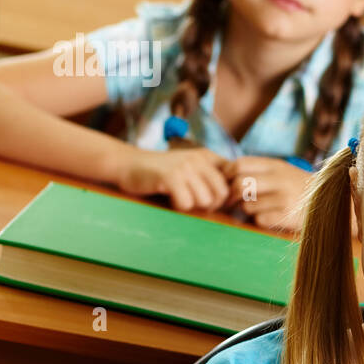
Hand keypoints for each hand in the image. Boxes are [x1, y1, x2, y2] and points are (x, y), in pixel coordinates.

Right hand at [115, 146, 230, 212]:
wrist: (128, 164)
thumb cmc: (162, 172)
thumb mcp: (191, 167)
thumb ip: (211, 176)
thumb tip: (236, 198)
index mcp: (207, 156)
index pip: (233, 178)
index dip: (228, 195)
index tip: (216, 201)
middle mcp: (198, 159)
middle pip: (222, 193)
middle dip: (212, 205)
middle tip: (196, 204)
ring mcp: (184, 167)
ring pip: (205, 200)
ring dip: (193, 206)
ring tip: (180, 198)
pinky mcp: (170, 177)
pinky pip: (186, 203)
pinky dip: (179, 207)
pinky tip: (171, 199)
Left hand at [224, 156, 310, 231]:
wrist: (329, 203)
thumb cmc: (297, 188)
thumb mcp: (282, 171)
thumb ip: (258, 170)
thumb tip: (223, 175)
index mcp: (276, 165)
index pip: (239, 164)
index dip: (227, 175)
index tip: (226, 184)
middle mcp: (280, 179)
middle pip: (239, 184)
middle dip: (231, 196)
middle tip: (231, 202)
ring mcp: (284, 198)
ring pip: (246, 205)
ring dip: (247, 210)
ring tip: (258, 209)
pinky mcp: (287, 216)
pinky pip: (259, 220)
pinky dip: (260, 220)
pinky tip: (271, 217)